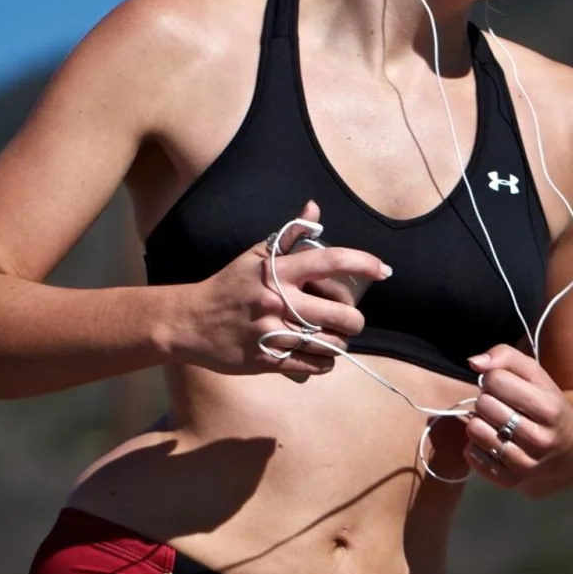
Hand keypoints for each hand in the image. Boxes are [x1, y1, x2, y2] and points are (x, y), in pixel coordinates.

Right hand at [173, 200, 390, 377]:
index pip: (331, 261)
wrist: (189, 322)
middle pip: (342, 314)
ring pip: (331, 344)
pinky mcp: (268, 361)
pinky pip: (313, 366)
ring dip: (340, 343)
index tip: (383, 270)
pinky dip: (325, 363)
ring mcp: (274, 334)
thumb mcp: (254, 256)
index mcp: (278, 272)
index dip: (363, 263)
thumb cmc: (226, 285)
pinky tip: (322, 356)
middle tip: (349, 320)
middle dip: (354, 320)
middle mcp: (279, 302)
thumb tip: (314, 208)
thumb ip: (289, 235)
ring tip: (334, 338)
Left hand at [462, 345, 568, 487]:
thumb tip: (474, 363)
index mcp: (549, 409)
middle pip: (484, 405)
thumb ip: (505, 356)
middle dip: (485, 399)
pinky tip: (490, 439)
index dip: (494, 378)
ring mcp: (526, 464)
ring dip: (477, 421)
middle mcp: (540, 439)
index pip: (496, 380)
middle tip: (498, 404)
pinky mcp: (510, 481)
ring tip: (493, 421)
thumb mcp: (536, 374)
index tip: (503, 385)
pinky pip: (472, 456)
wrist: (572, 446)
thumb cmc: (546, 402)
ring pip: (476, 431)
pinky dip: (474, 445)